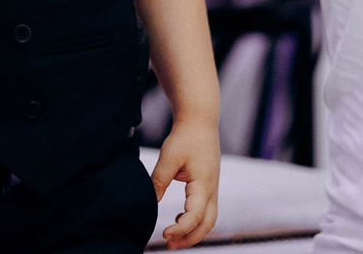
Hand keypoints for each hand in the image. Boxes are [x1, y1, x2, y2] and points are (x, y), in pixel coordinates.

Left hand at [152, 119, 221, 249]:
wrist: (200, 121)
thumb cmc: (185, 137)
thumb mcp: (169, 157)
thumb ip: (159, 181)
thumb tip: (149, 203)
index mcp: (204, 184)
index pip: (195, 216)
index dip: (181, 228)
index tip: (164, 234)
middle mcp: (212, 190)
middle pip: (207, 225)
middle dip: (189, 238)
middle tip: (168, 244)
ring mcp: (213, 189)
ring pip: (209, 220)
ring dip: (193, 232)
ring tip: (173, 238)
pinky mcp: (209, 187)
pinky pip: (206, 211)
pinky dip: (195, 221)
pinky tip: (178, 218)